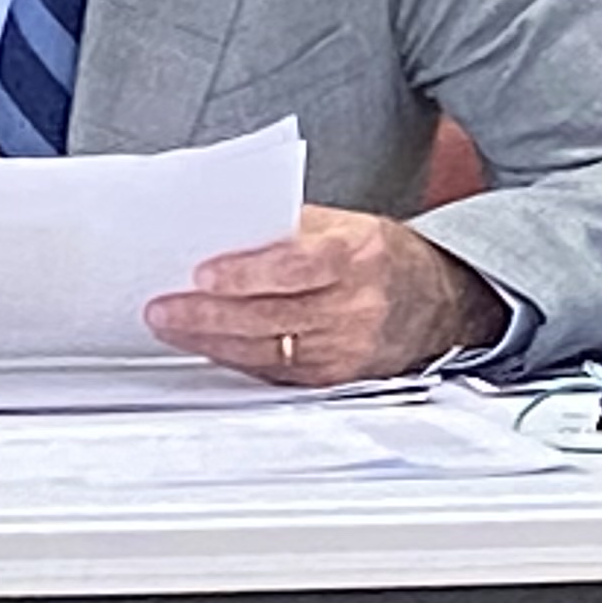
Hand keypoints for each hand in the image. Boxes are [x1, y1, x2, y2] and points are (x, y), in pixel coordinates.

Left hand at [148, 206, 500, 384]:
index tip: (202, 275)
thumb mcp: (345, 224)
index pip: (297, 267)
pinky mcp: (335, 378)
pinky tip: (205, 346)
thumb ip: (288, 228)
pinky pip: (276, 372)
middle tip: (163, 308)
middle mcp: (356, 307)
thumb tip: (222, 230)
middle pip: (272, 317)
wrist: (438, 302)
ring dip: (211, 340)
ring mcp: (347, 349)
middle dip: (209, 315)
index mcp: (359, 256)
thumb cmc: (382, 256)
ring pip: (267, 351)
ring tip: (170, 325)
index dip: (247, 273)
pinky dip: (236, 358)